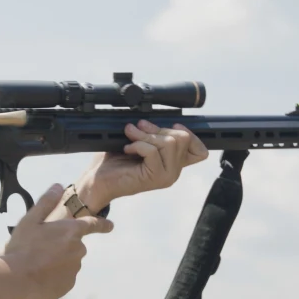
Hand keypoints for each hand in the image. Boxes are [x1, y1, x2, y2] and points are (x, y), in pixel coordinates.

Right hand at [2, 184, 113, 298]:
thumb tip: (57, 186)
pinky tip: (39, 275)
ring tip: (35, 263)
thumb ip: (46, 202)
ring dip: (57, 260)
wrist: (16, 281)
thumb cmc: (22, 248)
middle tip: (39, 248)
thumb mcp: (30, 220)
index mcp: (71, 230)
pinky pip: (64, 277)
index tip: (110, 225)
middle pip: (74, 244)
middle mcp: (78, 249)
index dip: (102, 224)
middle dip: (62, 245)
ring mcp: (74, 268)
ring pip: (69, 261)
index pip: (92, 224)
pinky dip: (55, 275)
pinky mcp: (69, 284)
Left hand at [79, 120, 208, 203]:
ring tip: (130, 137)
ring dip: (146, 135)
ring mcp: (167, 176)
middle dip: (158, 128)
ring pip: (170, 143)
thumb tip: (156, 117)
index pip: (201, 151)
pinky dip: (138, 144)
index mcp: (173, 163)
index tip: (170, 125)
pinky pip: (153, 151)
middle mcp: (174, 171)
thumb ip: (154, 134)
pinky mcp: (155, 178)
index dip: (189, 133)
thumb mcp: (139, 142)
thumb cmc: (115, 162)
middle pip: (183, 138)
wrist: (98, 180)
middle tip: (138, 129)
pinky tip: (127, 149)